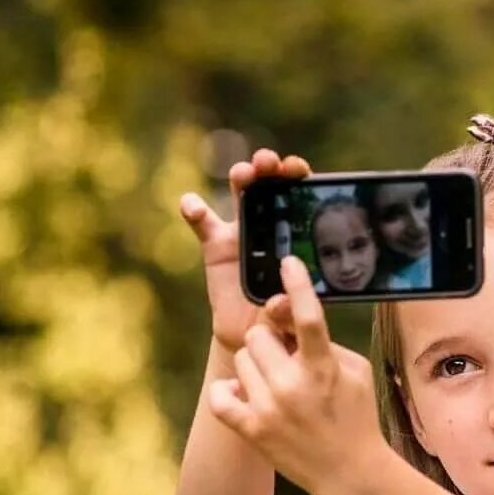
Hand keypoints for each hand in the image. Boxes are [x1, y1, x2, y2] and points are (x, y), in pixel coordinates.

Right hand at [180, 148, 310, 356]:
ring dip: (242, 178)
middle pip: (270, 186)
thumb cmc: (282, 317)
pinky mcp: (215, 244)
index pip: (301, 195)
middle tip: (269, 161)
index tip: (296, 168)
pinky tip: (192, 204)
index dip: (298, 177)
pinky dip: (195, 210)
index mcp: (298, 232)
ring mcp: (242, 231)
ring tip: (243, 173)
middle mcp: (271, 224)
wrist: (252, 333)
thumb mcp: (291, 312)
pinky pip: (203, 223)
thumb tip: (279, 302)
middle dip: (270, 168)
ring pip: (241, 195)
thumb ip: (288, 306)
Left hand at [207, 255, 393, 494]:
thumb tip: (291, 320)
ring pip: (240, 360)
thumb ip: (325, 343)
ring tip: (275, 384)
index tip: (289, 262)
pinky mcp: (252, 430)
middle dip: (271, 341)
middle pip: (258, 335)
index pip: (307, 317)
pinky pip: (219, 395)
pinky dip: (228, 390)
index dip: (297, 285)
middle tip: (286, 357)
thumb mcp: (355, 372)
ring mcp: (268, 409)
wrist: (351, 472)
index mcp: (323, 368)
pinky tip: (245, 394)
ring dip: (255, 365)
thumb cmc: (356, 416)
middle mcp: (292, 386)